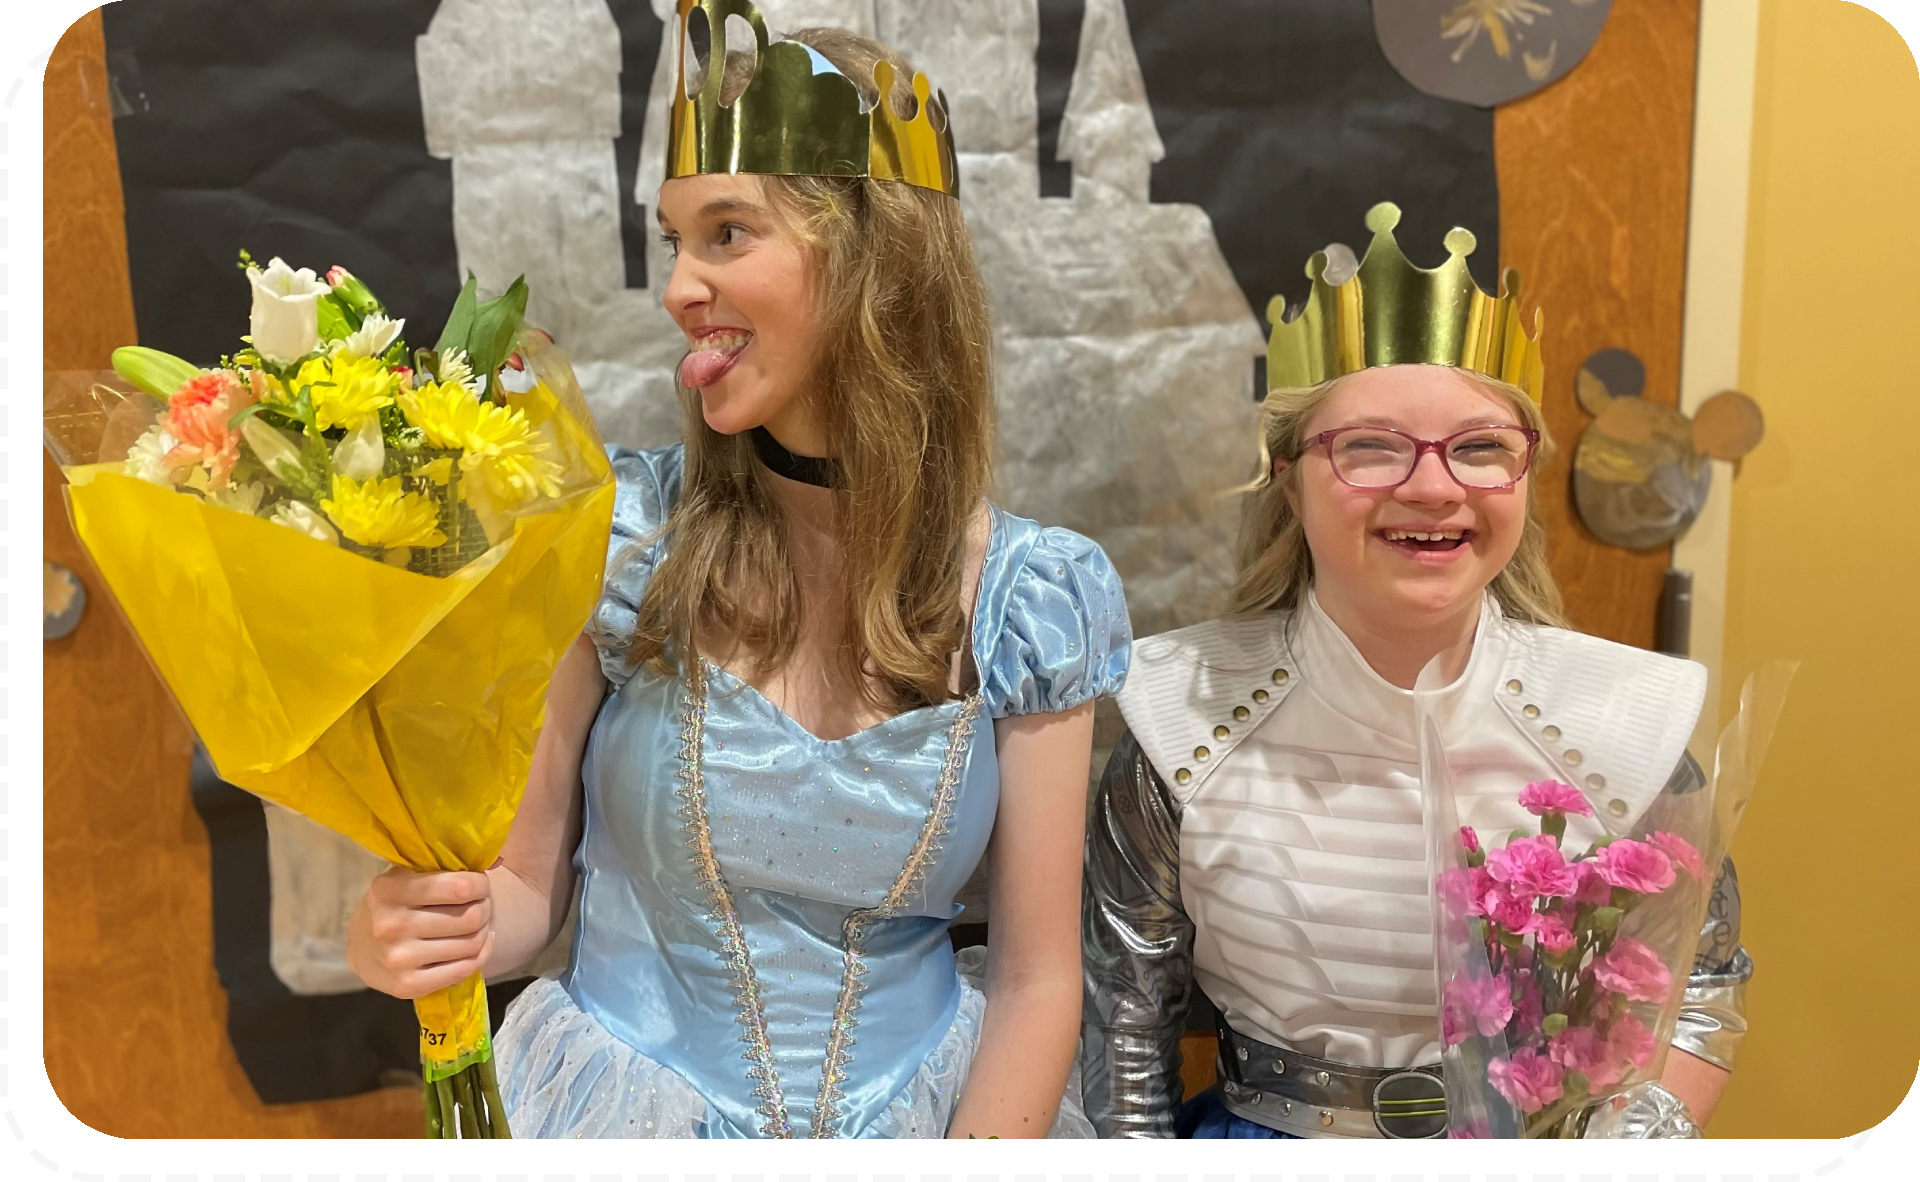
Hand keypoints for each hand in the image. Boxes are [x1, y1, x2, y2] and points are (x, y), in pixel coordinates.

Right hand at [346, 867, 494, 998]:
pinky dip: (479, 956)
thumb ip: (445, 866)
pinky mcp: (407, 986)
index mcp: (390, 890)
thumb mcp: (408, 876)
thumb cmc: (396, 905)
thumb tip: (498, 859)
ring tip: (475, 926)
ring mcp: (398, 958)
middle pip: (471, 917)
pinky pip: (464, 969)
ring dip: (483, 932)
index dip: (480, 885)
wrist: (362, 949)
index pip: (460, 887)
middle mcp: (390, 925)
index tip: (478, 885)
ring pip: (471, 944)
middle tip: (479, 906)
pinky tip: (474, 946)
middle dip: (484, 908)